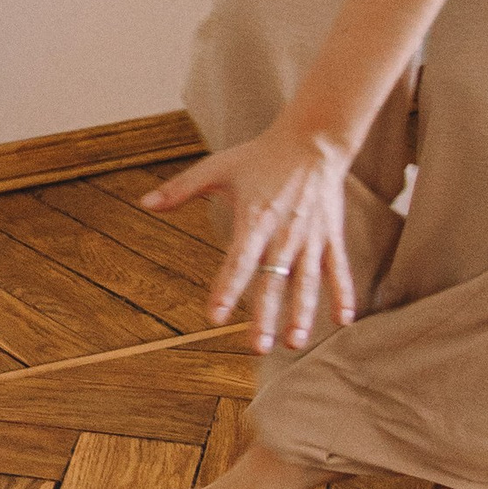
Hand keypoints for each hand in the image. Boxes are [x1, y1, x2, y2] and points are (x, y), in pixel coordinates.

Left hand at [141, 116, 358, 353]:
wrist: (313, 141)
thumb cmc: (261, 156)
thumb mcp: (218, 168)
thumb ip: (181, 189)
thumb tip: (144, 203)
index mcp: (255, 219)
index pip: (238, 261)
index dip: (225, 289)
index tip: (214, 316)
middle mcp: (283, 234)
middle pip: (272, 282)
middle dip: (266, 316)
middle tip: (257, 348)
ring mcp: (310, 238)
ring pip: (306, 282)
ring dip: (302, 314)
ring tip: (294, 344)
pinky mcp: (331, 236)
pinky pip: (338, 269)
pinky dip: (343, 294)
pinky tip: (343, 321)